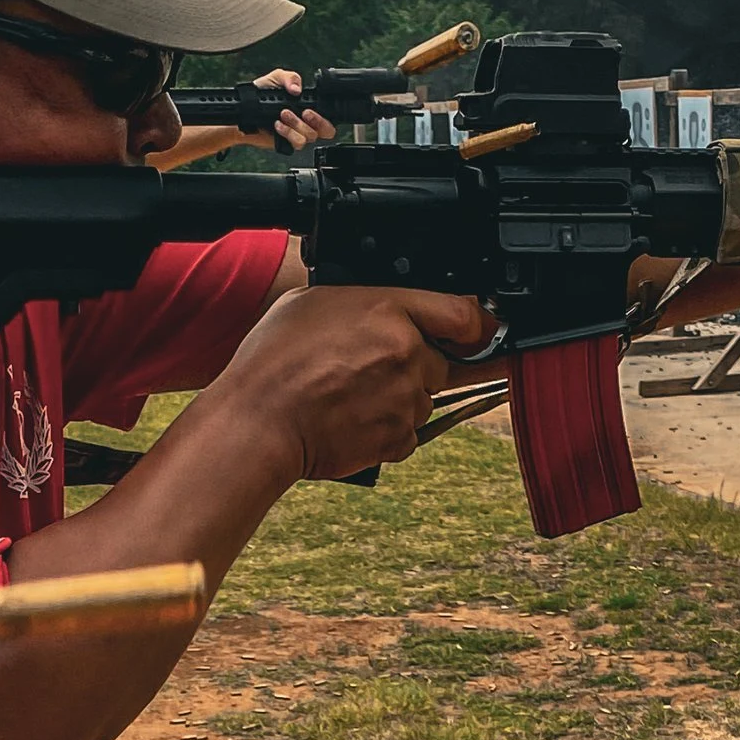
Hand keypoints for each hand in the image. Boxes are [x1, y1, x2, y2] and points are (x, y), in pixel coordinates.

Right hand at [218, 283, 485, 484]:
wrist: (258, 422)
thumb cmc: (273, 361)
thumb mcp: (312, 301)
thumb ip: (362, 300)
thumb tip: (384, 306)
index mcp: (390, 311)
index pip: (464, 314)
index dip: (477, 325)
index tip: (481, 332)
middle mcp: (408, 354)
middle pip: (440, 363)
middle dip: (415, 367)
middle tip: (368, 371)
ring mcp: (406, 401)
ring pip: (423, 400)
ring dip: (399, 400)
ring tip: (348, 397)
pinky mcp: (398, 440)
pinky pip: (408, 434)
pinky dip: (386, 431)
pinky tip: (349, 421)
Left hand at [252, 69, 334, 153]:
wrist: (245, 108)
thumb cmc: (261, 92)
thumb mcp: (277, 77)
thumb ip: (290, 78)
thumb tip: (297, 89)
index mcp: (308, 105)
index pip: (328, 115)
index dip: (325, 115)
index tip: (309, 108)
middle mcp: (306, 121)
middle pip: (326, 131)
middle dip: (317, 122)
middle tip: (304, 113)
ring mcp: (297, 133)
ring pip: (309, 137)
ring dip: (296, 125)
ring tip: (282, 115)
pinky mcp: (287, 143)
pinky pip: (296, 144)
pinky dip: (287, 133)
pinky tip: (277, 124)